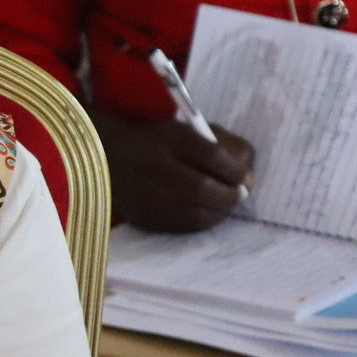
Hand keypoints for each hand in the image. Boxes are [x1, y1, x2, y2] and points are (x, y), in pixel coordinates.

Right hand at [92, 109, 254, 232]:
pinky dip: (205, 219)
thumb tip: (247, 178)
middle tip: (238, 192)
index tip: (243, 174)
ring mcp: (149, 198)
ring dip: (220, 209)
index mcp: (168, 139)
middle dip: (230, 194)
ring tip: (223, 201)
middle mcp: (156, 168)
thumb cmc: (157, 143)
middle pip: (205, 188)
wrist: (109, 160)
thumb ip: (222, 145)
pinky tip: (206, 210)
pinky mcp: (148, 219)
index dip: (236, 169)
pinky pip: (187, 226)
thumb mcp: (186, 130)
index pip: (213, 156)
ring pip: (199, 212)